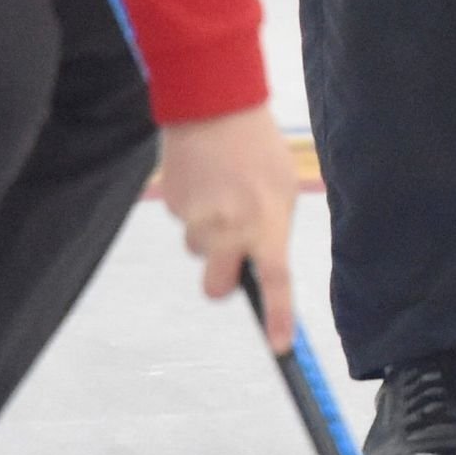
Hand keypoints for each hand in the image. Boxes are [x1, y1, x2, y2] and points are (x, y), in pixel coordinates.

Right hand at [157, 106, 300, 352]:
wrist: (214, 108)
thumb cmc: (258, 149)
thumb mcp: (282, 188)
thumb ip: (273, 229)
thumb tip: (263, 262)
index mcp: (266, 224)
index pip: (275, 282)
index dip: (278, 317)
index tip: (280, 347)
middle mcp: (230, 229)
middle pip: (216, 288)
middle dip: (222, 279)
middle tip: (232, 253)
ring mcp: (197, 220)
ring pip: (200, 251)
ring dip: (210, 234)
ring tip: (222, 191)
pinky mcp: (173, 207)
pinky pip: (186, 224)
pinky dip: (196, 210)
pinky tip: (206, 180)